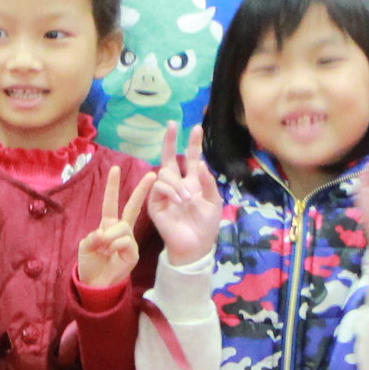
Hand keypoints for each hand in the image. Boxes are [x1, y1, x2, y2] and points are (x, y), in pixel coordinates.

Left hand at [74, 163, 153, 290]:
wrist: (95, 284)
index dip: (113, 187)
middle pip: (133, 207)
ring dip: (109, 237)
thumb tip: (105, 233)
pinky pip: (124, 241)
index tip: (115, 169)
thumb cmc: (90, 264)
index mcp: (108, 225)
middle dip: (141, 190)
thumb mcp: (86, 246)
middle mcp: (121, 230)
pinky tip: (111, 254)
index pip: (111, 203)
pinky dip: (114, 245)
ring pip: (122, 227)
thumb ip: (93, 236)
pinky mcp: (133, 252)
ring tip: (104, 249)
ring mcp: (129, 241)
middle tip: (152, 174)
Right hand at [147, 129, 224, 267]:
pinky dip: (169, 191)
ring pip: (165, 173)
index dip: (193, 144)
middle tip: (172, 124)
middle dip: (170, 140)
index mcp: (192, 182)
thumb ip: (207, 182)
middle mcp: (177, 184)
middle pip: (169, 157)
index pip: (190, 158)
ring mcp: (164, 193)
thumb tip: (199, 162)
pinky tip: (179, 201)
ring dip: (177, 183)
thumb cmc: (206, 225)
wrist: (195, 245)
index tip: (196, 127)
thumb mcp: (214, 202)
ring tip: (187, 199)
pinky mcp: (155, 203)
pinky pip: (158, 187)